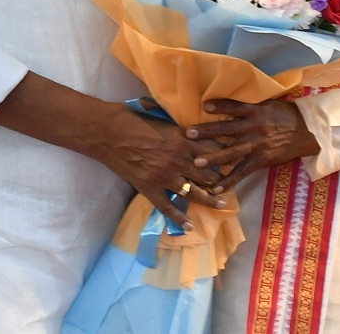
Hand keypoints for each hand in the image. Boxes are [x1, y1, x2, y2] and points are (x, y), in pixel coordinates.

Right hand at [92, 106, 226, 227]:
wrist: (106, 132)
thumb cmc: (130, 117)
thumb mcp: (158, 114)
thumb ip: (175, 122)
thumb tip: (183, 119)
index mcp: (181, 139)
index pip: (211, 150)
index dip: (224, 155)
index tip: (234, 158)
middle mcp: (178, 159)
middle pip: (208, 174)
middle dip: (222, 179)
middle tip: (233, 183)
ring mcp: (164, 176)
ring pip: (194, 192)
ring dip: (211, 199)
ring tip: (223, 204)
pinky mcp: (149, 188)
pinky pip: (168, 207)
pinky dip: (179, 218)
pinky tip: (189, 226)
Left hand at [186, 98, 318, 191]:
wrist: (307, 131)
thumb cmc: (285, 115)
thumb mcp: (268, 104)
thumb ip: (249, 105)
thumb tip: (229, 104)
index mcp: (255, 110)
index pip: (234, 106)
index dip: (220, 106)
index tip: (204, 106)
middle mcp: (254, 127)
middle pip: (227, 129)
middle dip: (207, 132)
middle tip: (188, 134)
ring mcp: (257, 144)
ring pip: (231, 152)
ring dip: (213, 158)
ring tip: (197, 162)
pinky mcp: (261, 159)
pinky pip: (242, 171)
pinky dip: (229, 180)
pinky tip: (216, 188)